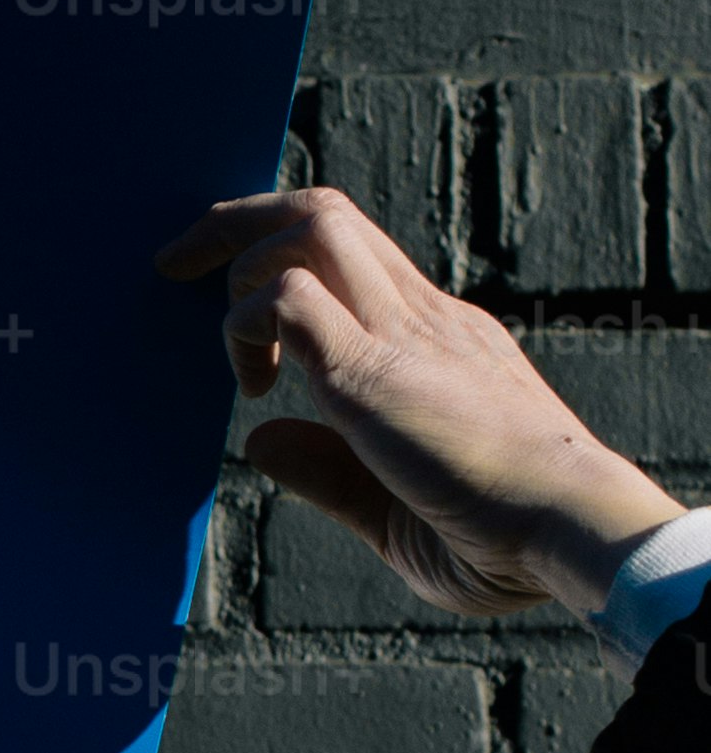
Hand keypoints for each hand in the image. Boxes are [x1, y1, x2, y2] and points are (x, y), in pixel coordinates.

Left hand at [155, 183, 678, 619]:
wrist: (573, 528)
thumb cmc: (505, 539)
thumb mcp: (395, 510)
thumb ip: (329, 474)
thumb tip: (258, 442)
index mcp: (438, 342)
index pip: (359, 257)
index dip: (289, 255)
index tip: (238, 295)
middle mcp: (422, 318)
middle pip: (326, 212)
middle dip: (240, 220)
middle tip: (178, 260)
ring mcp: (402, 331)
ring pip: (311, 224)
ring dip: (242, 263)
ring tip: (231, 352)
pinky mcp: (375, 365)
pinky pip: (287, 293)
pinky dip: (245, 327)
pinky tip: (255, 390)